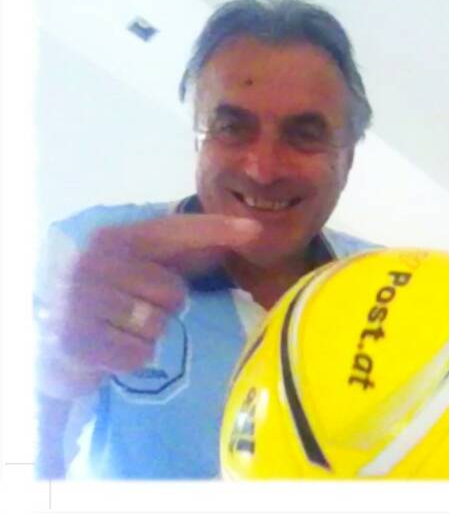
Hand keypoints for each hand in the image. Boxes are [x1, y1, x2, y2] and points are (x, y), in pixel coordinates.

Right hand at [37, 214, 261, 398]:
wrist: (56, 342)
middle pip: (172, 291)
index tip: (254, 231)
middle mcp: (92, 262)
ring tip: (123, 330)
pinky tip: (112, 349)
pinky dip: (132, 358)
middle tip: (139, 311)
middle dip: (165, 307)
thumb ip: (193, 249)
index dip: (216, 229)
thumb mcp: (153, 269)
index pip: (174, 231)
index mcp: (115, 238)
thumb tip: (250, 232)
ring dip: (148, 335)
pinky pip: (136, 354)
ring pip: (154, 324)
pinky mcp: (73, 339)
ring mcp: (77, 300)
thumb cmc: (118, 301)